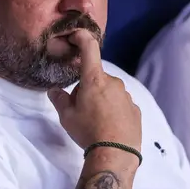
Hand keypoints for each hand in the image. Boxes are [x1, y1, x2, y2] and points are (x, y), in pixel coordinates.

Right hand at [47, 30, 141, 150]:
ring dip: (101, 100)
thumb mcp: (66, 116)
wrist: (116, 153)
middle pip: (96, 77)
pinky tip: (109, 127)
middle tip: (80, 109)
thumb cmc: (88, 131)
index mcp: (94, 79)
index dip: (81, 37)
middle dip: (87, 88)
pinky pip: (120, 104)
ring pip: (109, 92)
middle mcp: (113, 82)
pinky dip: (113, 111)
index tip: (75, 35)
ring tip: (95, 122)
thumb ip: (59, 99)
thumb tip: (54, 91)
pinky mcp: (135, 109)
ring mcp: (126, 96)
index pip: (89, 48)